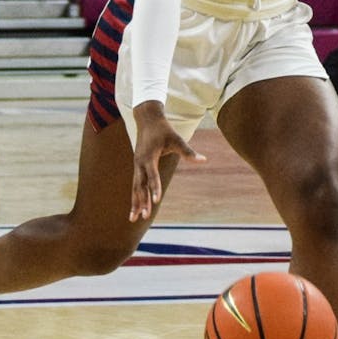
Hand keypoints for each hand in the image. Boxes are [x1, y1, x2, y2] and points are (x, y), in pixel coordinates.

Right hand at [129, 101, 204, 221]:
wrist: (147, 119)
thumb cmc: (164, 130)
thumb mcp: (177, 139)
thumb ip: (188, 152)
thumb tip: (204, 160)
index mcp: (149, 157)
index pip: (153, 176)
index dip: (155, 188)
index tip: (157, 201)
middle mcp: (140, 163)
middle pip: (140, 185)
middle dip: (142, 201)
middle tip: (145, 216)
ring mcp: (137, 165)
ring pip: (135, 187)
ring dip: (135, 203)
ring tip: (133, 219)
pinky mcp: (137, 167)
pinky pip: (135, 184)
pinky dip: (135, 196)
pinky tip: (135, 208)